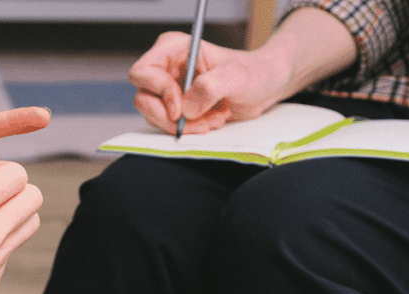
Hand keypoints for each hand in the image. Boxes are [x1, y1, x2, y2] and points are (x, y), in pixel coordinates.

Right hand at [128, 31, 290, 134]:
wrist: (265, 88)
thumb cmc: (253, 73)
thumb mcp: (237, 76)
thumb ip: (211, 87)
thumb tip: (187, 107)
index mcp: (174, 50)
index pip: (143, 73)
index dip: (159, 93)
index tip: (181, 110)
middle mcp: (166, 69)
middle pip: (143, 99)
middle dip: (169, 118)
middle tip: (198, 123)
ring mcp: (169, 90)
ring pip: (155, 116)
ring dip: (185, 125)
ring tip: (214, 118)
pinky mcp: (176, 108)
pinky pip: (169, 126)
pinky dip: (190, 130)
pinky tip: (212, 121)